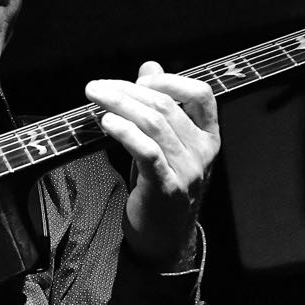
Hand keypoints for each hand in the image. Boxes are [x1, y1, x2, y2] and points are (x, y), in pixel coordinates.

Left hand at [85, 61, 219, 268]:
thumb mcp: (165, 144)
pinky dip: (125, 132)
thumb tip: (149, 66)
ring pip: (155, 125)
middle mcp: (203, 152)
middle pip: (166, 106)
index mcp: (208, 137)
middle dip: (128, 90)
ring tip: (96, 98)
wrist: (164, 238)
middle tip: (97, 87)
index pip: (202, 94)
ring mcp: (188, 171)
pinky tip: (107, 122)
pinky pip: (147, 152)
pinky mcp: (167, 189)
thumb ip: (161, 106)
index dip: (169, 80)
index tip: (138, 80)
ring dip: (120, 106)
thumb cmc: (162, 186)